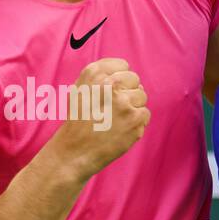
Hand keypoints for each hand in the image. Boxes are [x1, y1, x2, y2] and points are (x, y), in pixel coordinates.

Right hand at [49, 57, 149, 179]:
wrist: (73, 152)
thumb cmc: (77, 122)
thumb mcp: (79, 89)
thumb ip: (101, 76)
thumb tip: (126, 72)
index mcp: (95, 73)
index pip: (123, 66)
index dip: (119, 81)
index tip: (110, 94)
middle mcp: (110, 84)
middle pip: (135, 81)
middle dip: (127, 93)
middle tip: (112, 110)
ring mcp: (124, 102)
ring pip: (142, 97)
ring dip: (132, 108)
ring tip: (115, 121)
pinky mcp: (135, 120)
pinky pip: (145, 114)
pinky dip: (136, 124)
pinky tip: (121, 130)